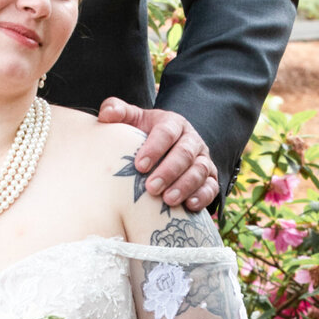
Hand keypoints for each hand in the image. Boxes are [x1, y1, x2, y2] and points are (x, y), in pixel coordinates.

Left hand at [97, 100, 218, 210]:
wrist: (166, 150)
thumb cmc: (144, 136)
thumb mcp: (132, 121)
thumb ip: (117, 112)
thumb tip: (107, 114)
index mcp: (173, 124)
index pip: (167, 132)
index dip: (155, 148)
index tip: (139, 166)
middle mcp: (191, 140)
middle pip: (185, 153)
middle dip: (169, 171)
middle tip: (151, 188)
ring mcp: (202, 160)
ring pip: (200, 170)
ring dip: (185, 186)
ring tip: (168, 200)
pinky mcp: (209, 179)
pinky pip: (211, 187)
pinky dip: (203, 196)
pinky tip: (189, 206)